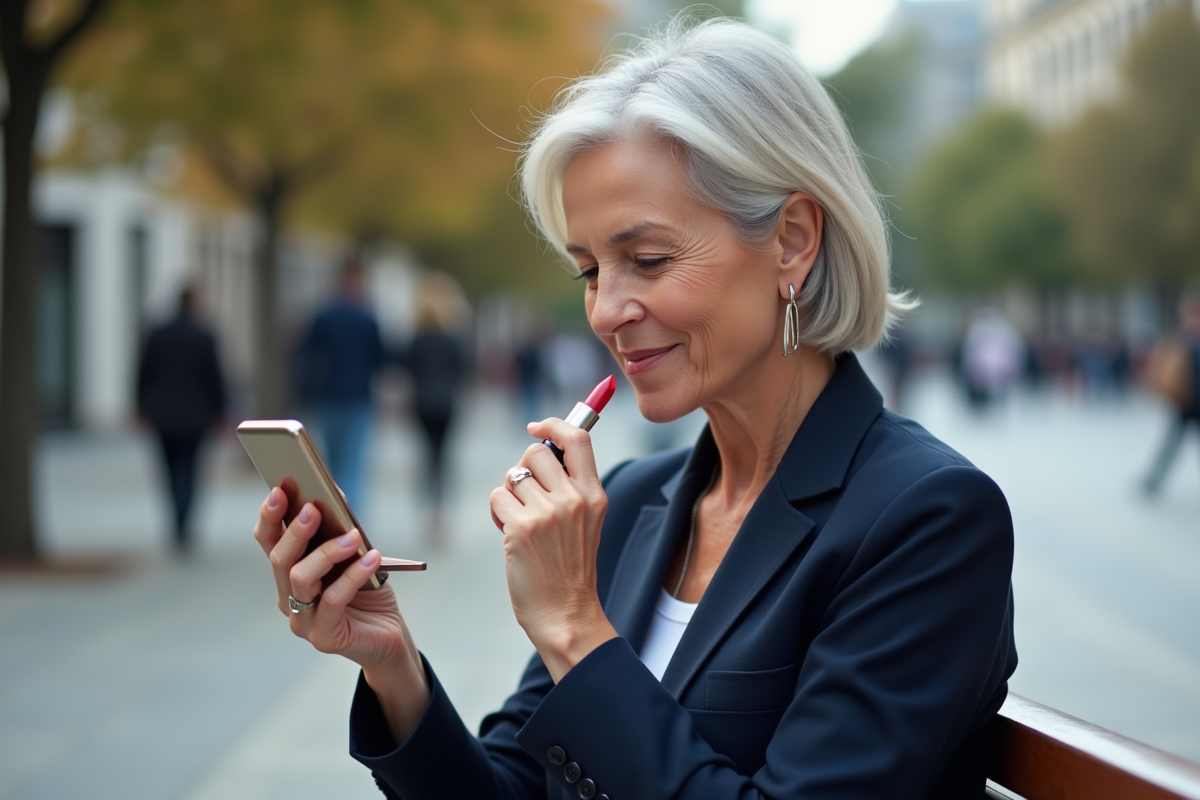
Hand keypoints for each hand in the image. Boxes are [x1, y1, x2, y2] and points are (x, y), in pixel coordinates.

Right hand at [253, 487, 429, 740]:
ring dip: (327, 552)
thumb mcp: (355, 555)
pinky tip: (372, 558)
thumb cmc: (369, 592)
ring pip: (301, 579)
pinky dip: (353, 575)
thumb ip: (341, 531)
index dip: (270, 517)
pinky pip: (332, 600)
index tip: (280, 489)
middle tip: (314, 508)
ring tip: (353, 536)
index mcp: (290, 574)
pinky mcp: (324, 638)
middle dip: (295, 531)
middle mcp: (289, 598)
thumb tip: (335, 495)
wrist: (389, 637)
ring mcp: (303, 621)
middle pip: (280, 559)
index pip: (269, 543)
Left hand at [488, 419, 617, 681]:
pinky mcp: (521, 528)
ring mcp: (548, 513)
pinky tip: (507, 533)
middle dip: (522, 468)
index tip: (536, 426)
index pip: (578, 439)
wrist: (566, 615)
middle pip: (535, 452)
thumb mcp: (586, 523)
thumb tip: (542, 449)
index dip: (554, 424)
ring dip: (508, 495)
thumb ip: (571, 488)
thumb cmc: (570, 570)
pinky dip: (496, 512)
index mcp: (594, 495)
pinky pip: (497, 497)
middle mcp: (574, 499)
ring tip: (518, 521)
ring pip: (512, 476)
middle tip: (524, 494)